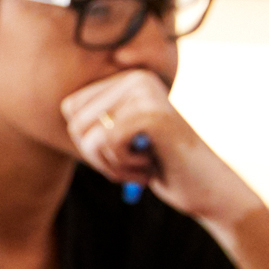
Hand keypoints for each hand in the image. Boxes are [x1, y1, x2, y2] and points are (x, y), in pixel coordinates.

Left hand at [55, 73, 250, 223]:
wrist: (207, 190)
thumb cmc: (160, 166)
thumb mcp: (120, 137)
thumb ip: (94, 120)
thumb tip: (61, 105)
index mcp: (127, 79)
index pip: (70, 110)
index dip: (89, 142)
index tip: (125, 149)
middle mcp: (137, 78)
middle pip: (75, 125)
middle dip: (99, 156)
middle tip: (136, 161)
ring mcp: (146, 95)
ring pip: (88, 136)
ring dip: (111, 164)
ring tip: (144, 163)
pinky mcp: (152, 115)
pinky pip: (107, 145)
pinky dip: (123, 167)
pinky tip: (150, 167)